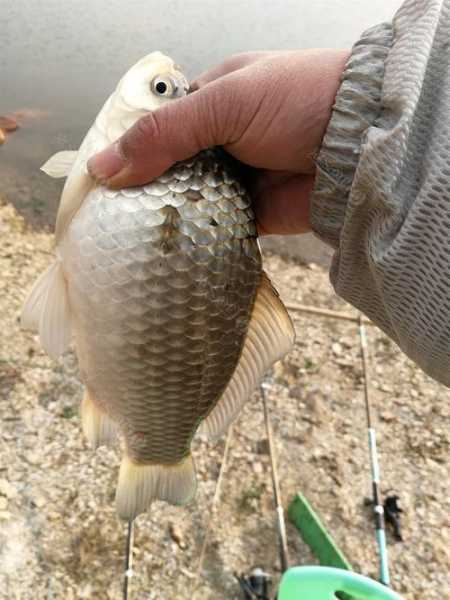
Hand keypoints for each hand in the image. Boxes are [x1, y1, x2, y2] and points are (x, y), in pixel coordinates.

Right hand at [88, 49, 348, 234]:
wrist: (363, 140)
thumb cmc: (299, 99)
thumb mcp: (224, 103)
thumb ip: (165, 135)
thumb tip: (105, 167)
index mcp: (213, 100)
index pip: (159, 128)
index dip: (130, 152)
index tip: (102, 181)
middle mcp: (223, 141)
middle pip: (172, 170)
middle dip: (149, 191)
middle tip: (114, 220)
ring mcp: (239, 178)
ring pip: (193, 202)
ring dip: (173, 218)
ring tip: (135, 241)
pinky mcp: (256, 213)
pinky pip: (219, 228)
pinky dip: (201, 238)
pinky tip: (175, 250)